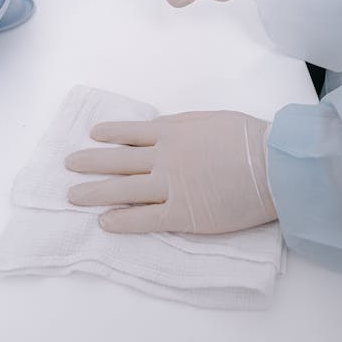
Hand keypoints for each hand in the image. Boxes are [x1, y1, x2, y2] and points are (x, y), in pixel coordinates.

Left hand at [65, 111, 276, 233]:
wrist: (273, 165)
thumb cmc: (250, 138)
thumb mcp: (211, 119)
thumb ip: (183, 126)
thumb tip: (162, 130)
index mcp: (172, 132)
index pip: (131, 133)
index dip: (109, 135)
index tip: (92, 136)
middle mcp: (164, 158)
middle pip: (118, 161)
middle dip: (90, 162)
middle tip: (68, 165)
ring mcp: (171, 186)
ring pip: (122, 190)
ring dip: (94, 192)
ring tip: (72, 196)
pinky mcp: (183, 214)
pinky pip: (145, 219)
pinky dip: (122, 221)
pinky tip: (104, 222)